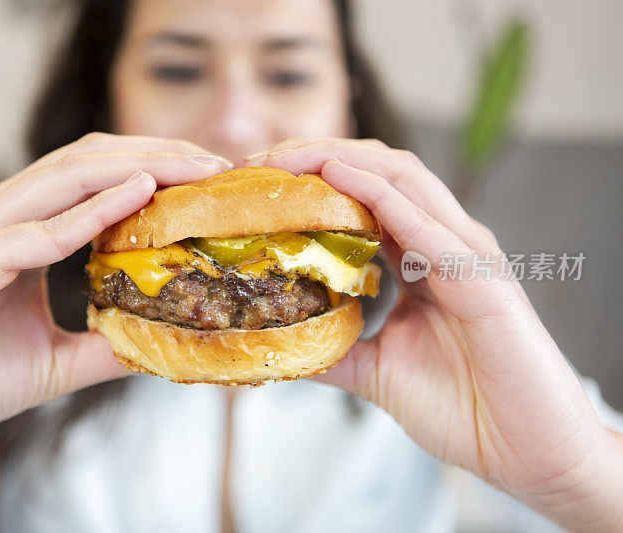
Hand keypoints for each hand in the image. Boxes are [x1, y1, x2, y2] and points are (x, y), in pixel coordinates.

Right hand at [0, 133, 231, 490]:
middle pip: (92, 162)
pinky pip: (37, 230)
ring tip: (193, 168)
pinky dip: (90, 210)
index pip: (98, 181)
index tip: (209, 183)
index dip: (156, 172)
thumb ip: (100, 346)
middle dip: (159, 155)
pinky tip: (137, 196)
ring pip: (69, 176)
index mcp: (23, 230)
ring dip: (137, 167)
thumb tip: (156, 344)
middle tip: (217, 165)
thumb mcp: (50, 362)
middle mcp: (3, 215)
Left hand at [248, 139, 622, 531]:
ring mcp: (466, 255)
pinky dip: (379, 193)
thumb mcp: (377, 371)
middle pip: (378, 171)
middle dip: (315, 156)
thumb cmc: (465, 408)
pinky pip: (425, 223)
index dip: (312, 181)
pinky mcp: (481, 279)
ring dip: (339, 159)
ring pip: (401, 178)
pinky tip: (338, 175)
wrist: (528, 453)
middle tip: (257, 162)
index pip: (364, 196)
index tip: (256, 184)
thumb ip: (334, 349)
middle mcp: (445, 244)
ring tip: (285, 159)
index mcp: (423, 258)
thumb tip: (281, 343)